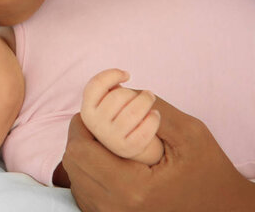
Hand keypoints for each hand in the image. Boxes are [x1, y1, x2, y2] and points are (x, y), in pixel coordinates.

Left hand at [63, 96, 254, 211]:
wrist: (219, 207)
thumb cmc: (207, 170)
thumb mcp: (189, 134)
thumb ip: (153, 109)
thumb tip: (119, 91)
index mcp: (132, 189)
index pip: (81, 150)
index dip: (82, 123)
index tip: (95, 109)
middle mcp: (114, 208)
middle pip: (73, 163)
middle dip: (81, 135)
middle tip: (98, 120)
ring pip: (74, 176)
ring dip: (83, 151)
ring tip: (103, 138)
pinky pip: (82, 189)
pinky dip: (87, 169)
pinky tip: (107, 158)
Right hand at [80, 69, 162, 164]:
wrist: (127, 146)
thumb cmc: (119, 115)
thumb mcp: (108, 101)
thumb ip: (109, 87)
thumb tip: (122, 76)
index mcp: (87, 110)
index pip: (96, 84)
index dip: (113, 74)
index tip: (127, 75)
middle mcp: (95, 125)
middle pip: (119, 95)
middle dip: (135, 92)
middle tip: (142, 96)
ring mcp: (110, 138)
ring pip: (134, 110)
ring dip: (147, 100)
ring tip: (150, 99)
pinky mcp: (128, 148)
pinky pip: (146, 126)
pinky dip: (154, 117)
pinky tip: (154, 115)